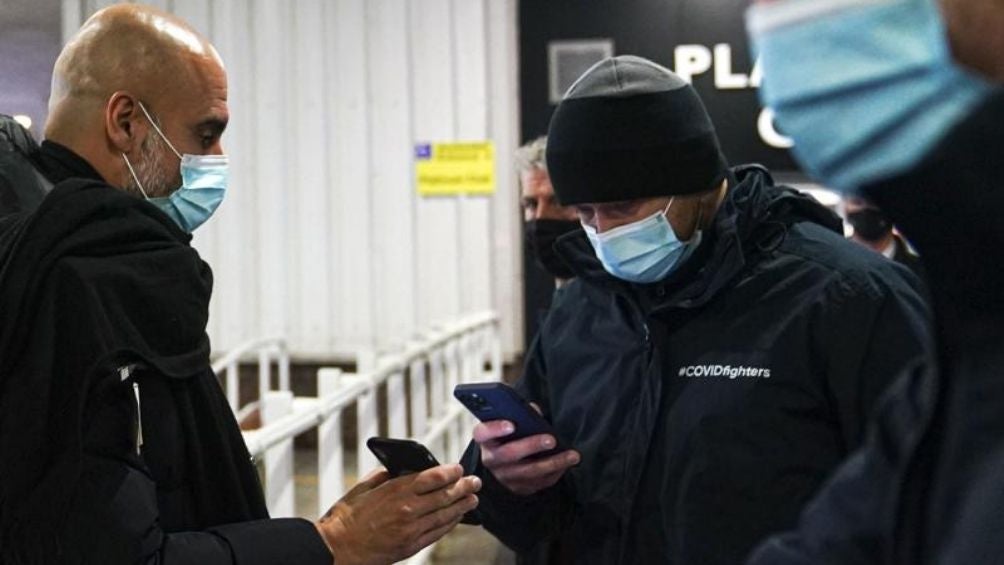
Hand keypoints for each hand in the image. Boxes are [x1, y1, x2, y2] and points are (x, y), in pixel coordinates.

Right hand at [315, 464, 480, 564]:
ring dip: (462, 506)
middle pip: (445, 495)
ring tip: (473, 499)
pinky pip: (437, 533)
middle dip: (464, 487)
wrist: (337, 548)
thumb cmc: (346, 517)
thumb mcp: (364, 487)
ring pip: (445, 515)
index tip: (459, 468)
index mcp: (396, 491)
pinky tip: (457, 518)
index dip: (451, 472)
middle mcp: (408, 510)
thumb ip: (385, 476)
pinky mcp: (411, 546)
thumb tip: (402, 471)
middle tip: (475, 482)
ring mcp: (411, 530)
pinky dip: (450, 523)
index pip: (433, 477)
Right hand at [473, 410, 579, 495]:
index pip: (483, 433)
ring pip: (528, 472)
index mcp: (485, 438)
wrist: (506, 458)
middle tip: (552, 440)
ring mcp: (504, 476)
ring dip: (553, 463)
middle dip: (532, 446)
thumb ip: (519, 413)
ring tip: (572, 455)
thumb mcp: (509, 420)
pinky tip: (567, 464)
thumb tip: (534, 411)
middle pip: (509, 454)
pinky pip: (538, 483)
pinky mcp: (518, 488)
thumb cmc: (511, 434)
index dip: (495, 429)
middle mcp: (491, 459)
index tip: (512, 424)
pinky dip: (555, 473)